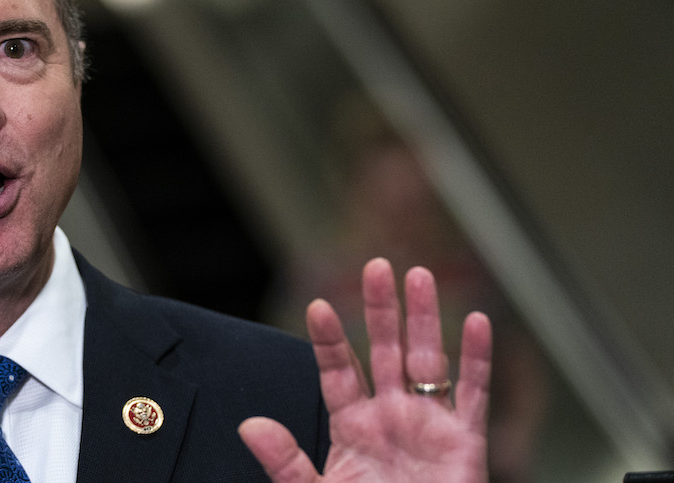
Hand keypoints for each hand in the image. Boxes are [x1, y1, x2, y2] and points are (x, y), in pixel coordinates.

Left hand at [239, 258, 491, 481]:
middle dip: (379, 310)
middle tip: (375, 266)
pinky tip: (479, 321)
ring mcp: (430, 426)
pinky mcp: (466, 443)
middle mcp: (391, 417)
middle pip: (384, 351)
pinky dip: (479, 359)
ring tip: (420, 275)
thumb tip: (249, 425)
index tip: (316, 305)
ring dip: (426, 318)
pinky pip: (475, 394)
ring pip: (428, 360)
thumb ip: (286, 462)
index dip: (329, 339)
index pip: (337, 371)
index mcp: (352, 427)